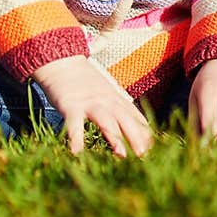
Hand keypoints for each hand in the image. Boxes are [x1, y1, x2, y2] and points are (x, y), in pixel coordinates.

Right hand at [33, 56, 152, 157]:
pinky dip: (76, 138)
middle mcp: (107, 101)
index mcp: (116, 100)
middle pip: (126, 120)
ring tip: (122, 155)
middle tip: (143, 156)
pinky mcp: (71, 106)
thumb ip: (119, 107)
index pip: (136, 118)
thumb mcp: (107, 92)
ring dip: (114, 137)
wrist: (62, 60)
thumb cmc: (84, 81)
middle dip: (136, 138)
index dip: (145, 134)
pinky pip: (75, 124)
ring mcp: (89, 103)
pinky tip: (77, 152)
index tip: (154, 150)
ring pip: (106, 120)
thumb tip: (135, 126)